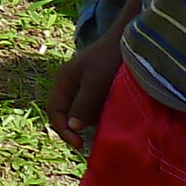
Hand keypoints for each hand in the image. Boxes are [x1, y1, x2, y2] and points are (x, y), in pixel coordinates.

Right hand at [47, 34, 122, 153]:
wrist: (130, 41)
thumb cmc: (109, 58)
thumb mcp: (95, 82)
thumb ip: (83, 104)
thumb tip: (73, 127)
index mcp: (64, 81)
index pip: (55, 111)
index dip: (63, 130)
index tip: (79, 144)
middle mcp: (72, 86)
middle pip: (68, 114)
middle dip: (76, 130)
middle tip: (91, 144)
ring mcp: (86, 88)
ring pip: (83, 113)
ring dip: (91, 125)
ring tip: (104, 134)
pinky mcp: (101, 90)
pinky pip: (96, 109)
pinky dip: (101, 117)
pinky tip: (112, 122)